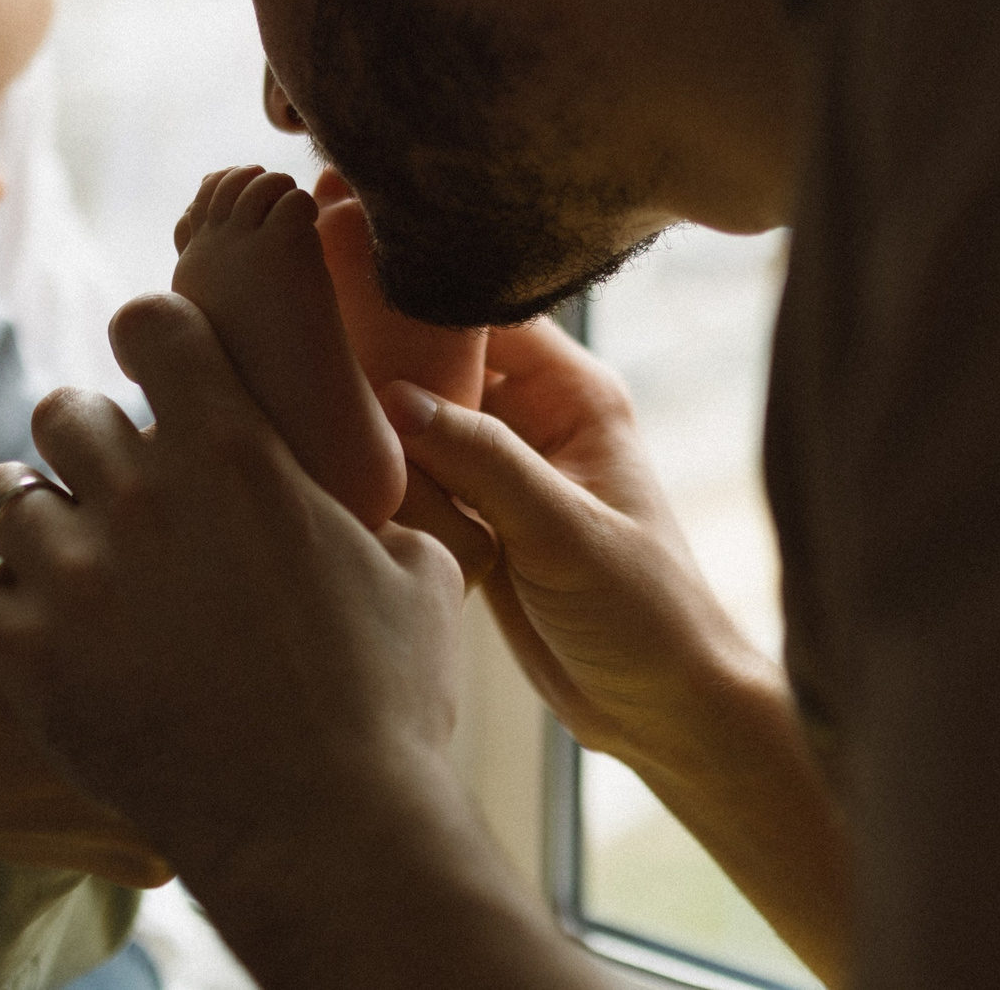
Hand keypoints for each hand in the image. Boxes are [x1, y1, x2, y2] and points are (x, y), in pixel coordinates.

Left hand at [0, 292, 468, 889]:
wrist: (328, 831)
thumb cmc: (389, 707)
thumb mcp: (419, 580)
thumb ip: (384, 519)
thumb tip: (385, 506)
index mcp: (240, 453)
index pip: (153, 325)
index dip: (150, 339)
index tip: (155, 371)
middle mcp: (147, 495)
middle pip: (64, 410)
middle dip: (84, 445)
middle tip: (108, 495)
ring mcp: (78, 577)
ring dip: (21, 519)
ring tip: (46, 557)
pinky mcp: (28, 662)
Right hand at [385, 323, 852, 983]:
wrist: (660, 711)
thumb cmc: (645, 613)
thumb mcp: (565, 532)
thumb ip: (484, 462)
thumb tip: (396, 399)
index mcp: (573, 393)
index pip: (484, 309)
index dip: (421, 295)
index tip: (349, 286)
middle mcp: (531, 418)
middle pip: (435, 362)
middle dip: (388, 379)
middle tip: (338, 395)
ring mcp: (496, 470)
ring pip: (410, 428)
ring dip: (386, 451)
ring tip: (364, 472)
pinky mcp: (470, 520)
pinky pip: (409, 487)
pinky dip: (389, 499)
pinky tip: (373, 513)